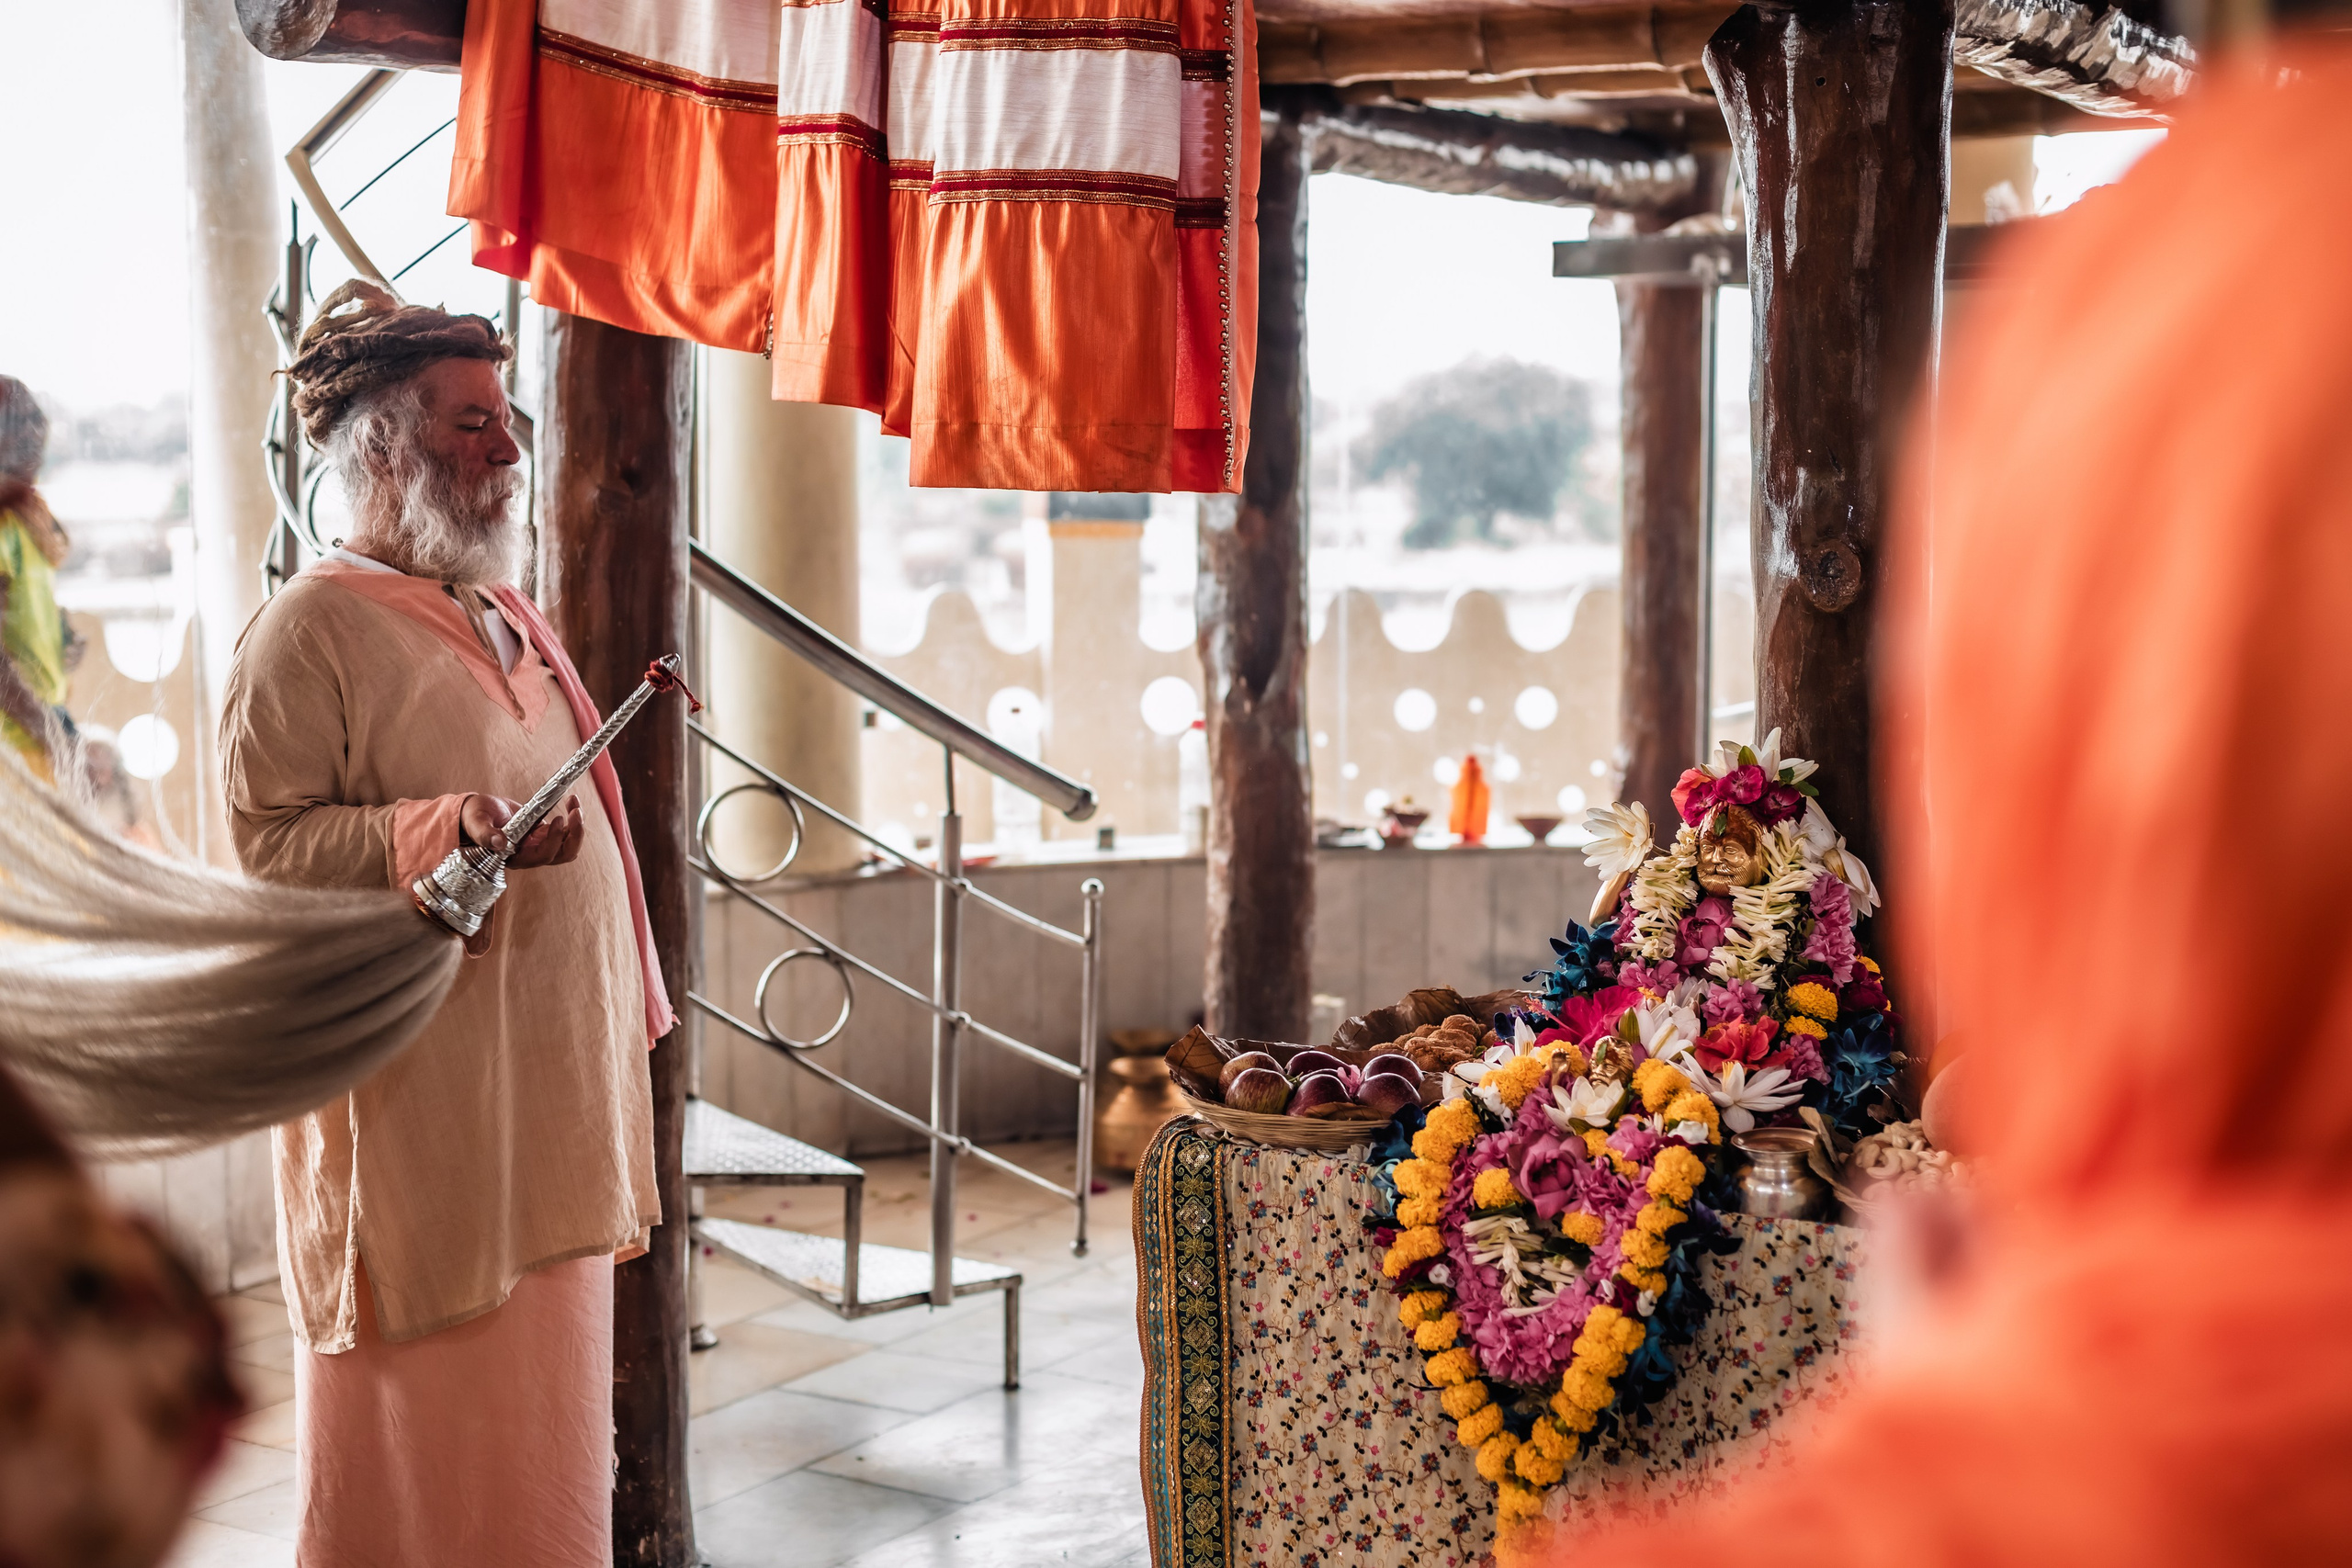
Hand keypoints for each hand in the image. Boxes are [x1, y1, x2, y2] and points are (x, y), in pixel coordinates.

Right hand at [460, 793, 585, 867]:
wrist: (476, 812)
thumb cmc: (473, 819)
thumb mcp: (476, 822)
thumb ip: (485, 833)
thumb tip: (499, 843)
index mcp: (517, 856)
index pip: (543, 855)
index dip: (554, 840)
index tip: (558, 818)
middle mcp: (531, 854)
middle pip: (563, 854)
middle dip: (575, 835)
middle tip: (575, 811)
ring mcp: (540, 843)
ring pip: (569, 845)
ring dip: (577, 827)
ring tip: (574, 803)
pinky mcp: (544, 833)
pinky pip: (566, 831)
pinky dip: (573, 818)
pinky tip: (571, 801)